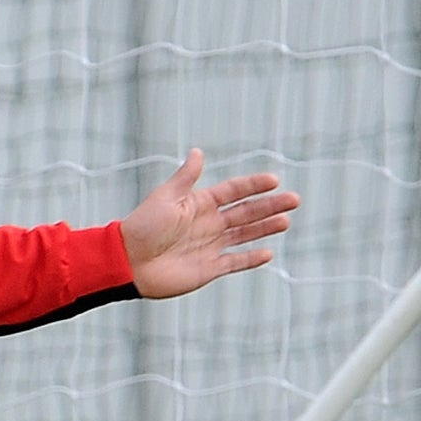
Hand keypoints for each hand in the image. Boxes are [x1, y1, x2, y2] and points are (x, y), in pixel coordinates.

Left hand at [119, 150, 298, 300]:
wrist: (127, 262)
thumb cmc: (143, 227)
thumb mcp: (166, 198)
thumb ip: (186, 178)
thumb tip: (198, 151)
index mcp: (199, 204)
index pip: (233, 191)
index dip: (253, 186)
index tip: (273, 180)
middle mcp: (207, 224)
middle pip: (245, 213)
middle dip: (269, 206)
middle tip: (294, 199)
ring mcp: (209, 246)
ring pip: (244, 235)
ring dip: (265, 228)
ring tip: (286, 221)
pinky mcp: (208, 268)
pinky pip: (234, 262)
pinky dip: (250, 259)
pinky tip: (267, 253)